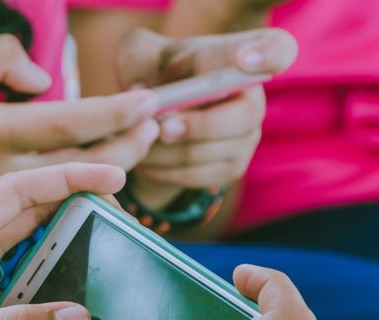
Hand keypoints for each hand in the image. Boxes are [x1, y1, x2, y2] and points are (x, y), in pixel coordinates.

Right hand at [0, 36, 159, 246]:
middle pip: (83, 165)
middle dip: (127, 144)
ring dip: (112, 170)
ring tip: (136, 146)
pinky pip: (54, 214)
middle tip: (153, 125)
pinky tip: (102, 180)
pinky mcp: (1, 233)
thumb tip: (43, 82)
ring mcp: (5, 210)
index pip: (66, 124)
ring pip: (75, 194)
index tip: (145, 102)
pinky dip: (83, 196)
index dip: (112, 113)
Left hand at [116, 28, 297, 207]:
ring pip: (211, 151)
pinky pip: (199, 176)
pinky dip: (165, 171)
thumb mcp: (143, 56)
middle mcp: (255, 100)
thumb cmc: (155, 74)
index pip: (277, 49)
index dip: (267, 54)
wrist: (157, 115)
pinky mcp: (231, 168)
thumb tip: (140, 90)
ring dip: (168, 152)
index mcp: (242, 58)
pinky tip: (144, 161)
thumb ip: (140, 60)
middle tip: (163, 127)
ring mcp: (248, 137)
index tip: (244, 59)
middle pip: (241, 117)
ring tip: (137, 143)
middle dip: (199, 125)